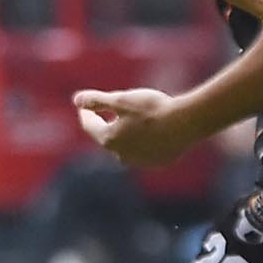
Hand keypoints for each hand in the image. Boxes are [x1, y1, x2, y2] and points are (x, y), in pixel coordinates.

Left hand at [75, 87, 205, 169]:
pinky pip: (145, 150)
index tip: (85, 106)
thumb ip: (97, 100)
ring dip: (126, 135)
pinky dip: (144, 141)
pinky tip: (151, 132)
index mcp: (109, 140)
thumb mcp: (121, 100)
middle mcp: (122, 156)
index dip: (87, 113)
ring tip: (131, 122)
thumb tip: (76, 100)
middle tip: (107, 112)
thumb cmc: (152, 109)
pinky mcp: (158, 162)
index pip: (90, 126)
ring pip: (127, 146)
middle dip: (106, 125)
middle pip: (108, 138)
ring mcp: (141, 161)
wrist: (185, 123)